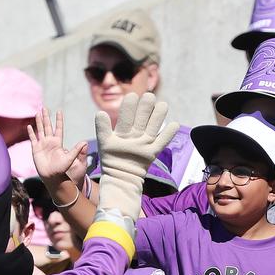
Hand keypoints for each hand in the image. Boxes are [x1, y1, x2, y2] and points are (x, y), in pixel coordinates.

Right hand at [28, 108, 86, 189]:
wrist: (52, 177)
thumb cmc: (62, 170)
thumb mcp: (71, 159)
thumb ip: (76, 150)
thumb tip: (85, 142)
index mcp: (58, 142)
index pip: (58, 128)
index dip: (58, 120)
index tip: (59, 111)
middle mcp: (50, 142)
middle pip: (47, 126)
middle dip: (46, 117)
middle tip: (44, 107)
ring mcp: (42, 145)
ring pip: (40, 130)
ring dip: (38, 122)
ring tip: (37, 113)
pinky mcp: (36, 149)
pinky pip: (33, 139)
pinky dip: (31, 132)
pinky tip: (29, 126)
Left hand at [95, 93, 177, 221]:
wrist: (120, 179)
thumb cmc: (110, 161)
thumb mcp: (104, 143)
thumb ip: (102, 128)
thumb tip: (100, 112)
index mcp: (122, 130)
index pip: (126, 115)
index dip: (129, 106)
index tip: (132, 96)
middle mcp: (135, 134)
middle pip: (142, 117)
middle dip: (145, 106)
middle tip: (149, 96)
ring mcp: (144, 142)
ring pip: (153, 126)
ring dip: (158, 116)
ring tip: (162, 105)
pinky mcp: (152, 152)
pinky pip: (162, 142)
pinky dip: (168, 134)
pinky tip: (174, 124)